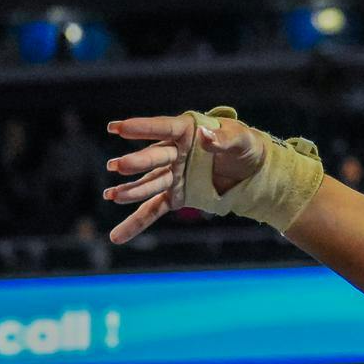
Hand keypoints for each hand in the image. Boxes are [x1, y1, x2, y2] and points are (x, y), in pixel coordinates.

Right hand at [101, 112, 266, 243]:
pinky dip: (137, 223)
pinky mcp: (176, 196)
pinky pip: (153, 210)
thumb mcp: (242, 140)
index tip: (118, 128)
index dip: (141, 127)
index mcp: (188, 132)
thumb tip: (207, 138)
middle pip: (154, 158)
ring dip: (132, 190)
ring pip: (151, 184)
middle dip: (137, 163)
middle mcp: (175, 152)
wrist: (252, 171)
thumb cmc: (246, 147)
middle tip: (118, 166)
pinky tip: (117, 236)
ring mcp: (173, 175)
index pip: (163, 127)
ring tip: (112, 196)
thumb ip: (225, 139)